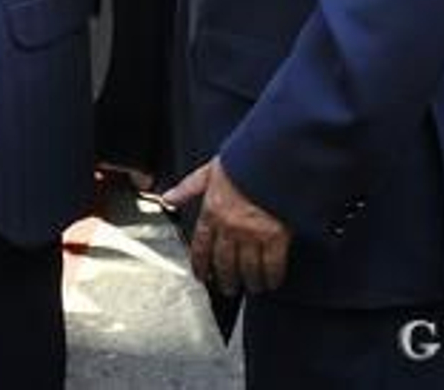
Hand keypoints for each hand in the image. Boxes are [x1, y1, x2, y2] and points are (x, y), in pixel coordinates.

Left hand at [161, 158, 289, 294]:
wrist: (273, 156)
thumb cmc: (244, 159)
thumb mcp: (210, 170)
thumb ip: (188, 187)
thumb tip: (167, 198)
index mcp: (212, 210)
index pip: (201, 246)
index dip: (200, 265)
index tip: (202, 276)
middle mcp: (230, 227)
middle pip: (224, 263)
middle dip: (225, 279)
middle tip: (227, 288)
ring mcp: (253, 233)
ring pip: (247, 268)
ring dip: (248, 282)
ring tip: (251, 287)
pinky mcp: (276, 236)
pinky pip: (272, 265)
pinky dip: (272, 276)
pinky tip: (271, 281)